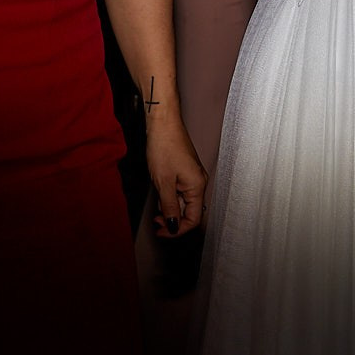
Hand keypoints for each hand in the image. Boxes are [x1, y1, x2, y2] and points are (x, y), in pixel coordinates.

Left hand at [144, 120, 207, 237]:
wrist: (163, 123)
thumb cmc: (164, 146)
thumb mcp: (163, 182)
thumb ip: (170, 206)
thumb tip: (173, 225)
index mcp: (197, 186)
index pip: (193, 219)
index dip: (177, 230)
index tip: (161, 231)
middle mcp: (198, 182)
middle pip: (189, 212)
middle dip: (172, 220)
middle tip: (156, 222)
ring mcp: (192, 176)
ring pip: (184, 202)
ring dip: (170, 209)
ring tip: (156, 208)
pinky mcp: (185, 171)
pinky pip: (180, 192)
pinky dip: (170, 198)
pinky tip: (160, 194)